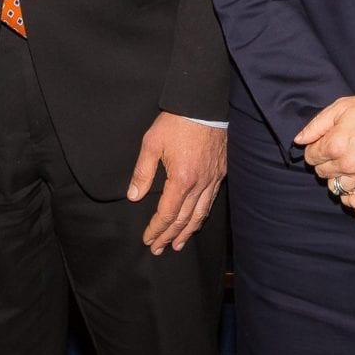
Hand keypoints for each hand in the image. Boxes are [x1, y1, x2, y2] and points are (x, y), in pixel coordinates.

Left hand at [127, 113, 226, 254]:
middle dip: (169, 236)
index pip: (167, 214)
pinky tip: (196, 220)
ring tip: (178, 244)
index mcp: (181, 179)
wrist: (204, 105)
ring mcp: (213, 179)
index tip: (148, 239)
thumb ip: (142, 172)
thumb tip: (134, 196)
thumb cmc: (177, 122)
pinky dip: (202, 216)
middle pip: (184, 219)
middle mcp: (199, 184)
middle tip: (159, 249)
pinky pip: (211, 201)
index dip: (157, 229)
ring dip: (188, 232)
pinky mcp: (221, 172)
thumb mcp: (152, 143)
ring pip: (200, 214)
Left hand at [296, 92, 354, 208]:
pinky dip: (351, 196)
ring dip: (339, 178)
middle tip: (339, 155)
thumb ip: (316, 125)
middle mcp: (345, 164)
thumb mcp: (341, 107)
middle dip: (326, 164)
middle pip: (322, 173)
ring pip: (336, 187)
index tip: (325, 147)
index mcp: (333, 144)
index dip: (315, 151)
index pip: (310, 157)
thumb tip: (299, 140)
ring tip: (349, 168)